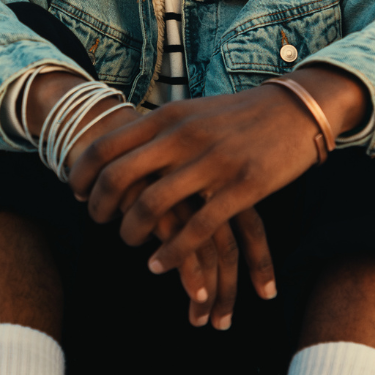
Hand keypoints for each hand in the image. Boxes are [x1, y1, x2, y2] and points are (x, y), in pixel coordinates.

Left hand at [72, 73, 359, 304]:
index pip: (106, 147)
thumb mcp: (192, 112)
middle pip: (119, 177)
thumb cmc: (240, 115)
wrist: (297, 109)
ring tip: (129, 244)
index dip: (83, 175)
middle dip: (100, 207)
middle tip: (98, 222)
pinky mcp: (242, 188)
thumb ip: (159, 130)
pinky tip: (158, 265)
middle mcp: (184, 138)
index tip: (77, 193)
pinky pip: (197, 228)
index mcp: (168, 118)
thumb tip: (120, 146)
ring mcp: (213, 163)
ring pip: (153, 205)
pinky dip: (171, 253)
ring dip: (131, 233)